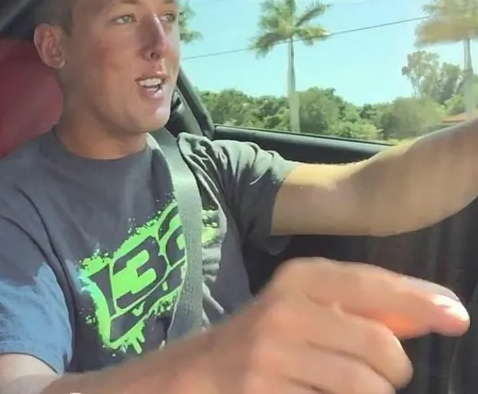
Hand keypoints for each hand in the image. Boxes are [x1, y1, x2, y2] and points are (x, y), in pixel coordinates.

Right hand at [199, 258, 468, 393]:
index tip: (456, 317)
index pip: (371, 284)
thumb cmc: (271, 332)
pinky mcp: (267, 392)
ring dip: (373, 393)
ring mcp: (274, 353)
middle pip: (379, 344)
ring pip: (364, 385)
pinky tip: (323, 393)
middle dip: (394, 366)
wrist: (206, 367)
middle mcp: (286, 308)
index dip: (419, 301)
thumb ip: (365, 306)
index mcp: (299, 277)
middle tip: (382, 370)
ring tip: (352, 385)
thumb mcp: (311, 305)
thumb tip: (428, 314)